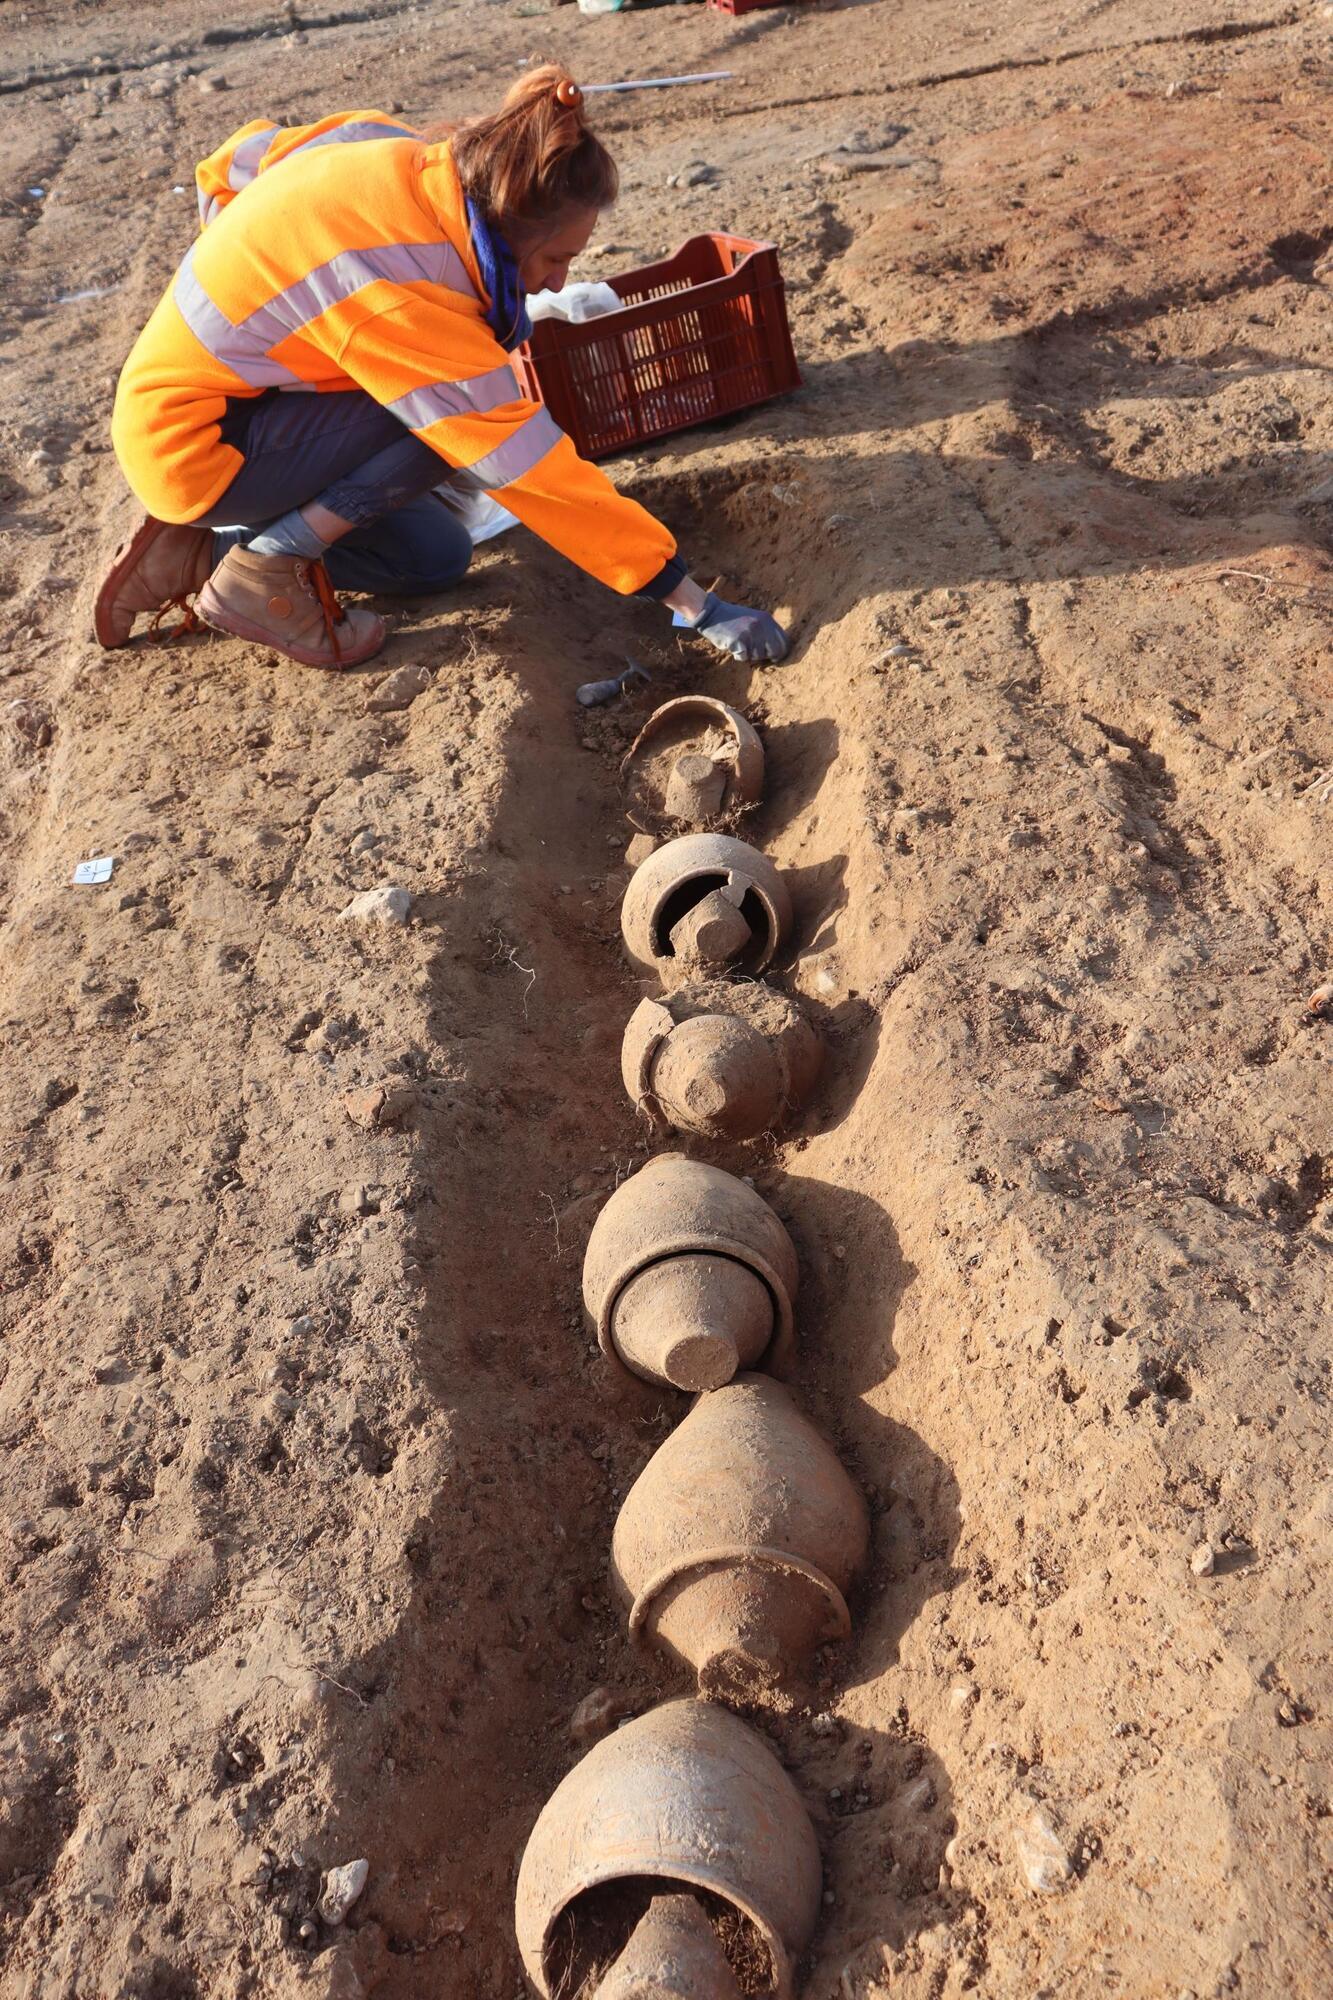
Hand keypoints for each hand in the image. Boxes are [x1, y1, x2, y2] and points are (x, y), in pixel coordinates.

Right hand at [672, 590, 788, 664]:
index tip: (775, 657)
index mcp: (767, 619)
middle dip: (767, 656)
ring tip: (740, 644)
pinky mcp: (739, 641)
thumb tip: (779, 651)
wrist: (712, 614)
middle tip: (756, 654)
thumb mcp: (755, 619)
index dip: (781, 652)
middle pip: (775, 652)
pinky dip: (738, 656)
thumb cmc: (733, 619)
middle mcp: (761, 626)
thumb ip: (767, 631)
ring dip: (749, 655)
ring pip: (758, 656)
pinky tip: (732, 646)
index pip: (785, 641)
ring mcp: (750, 633)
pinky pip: (744, 658)